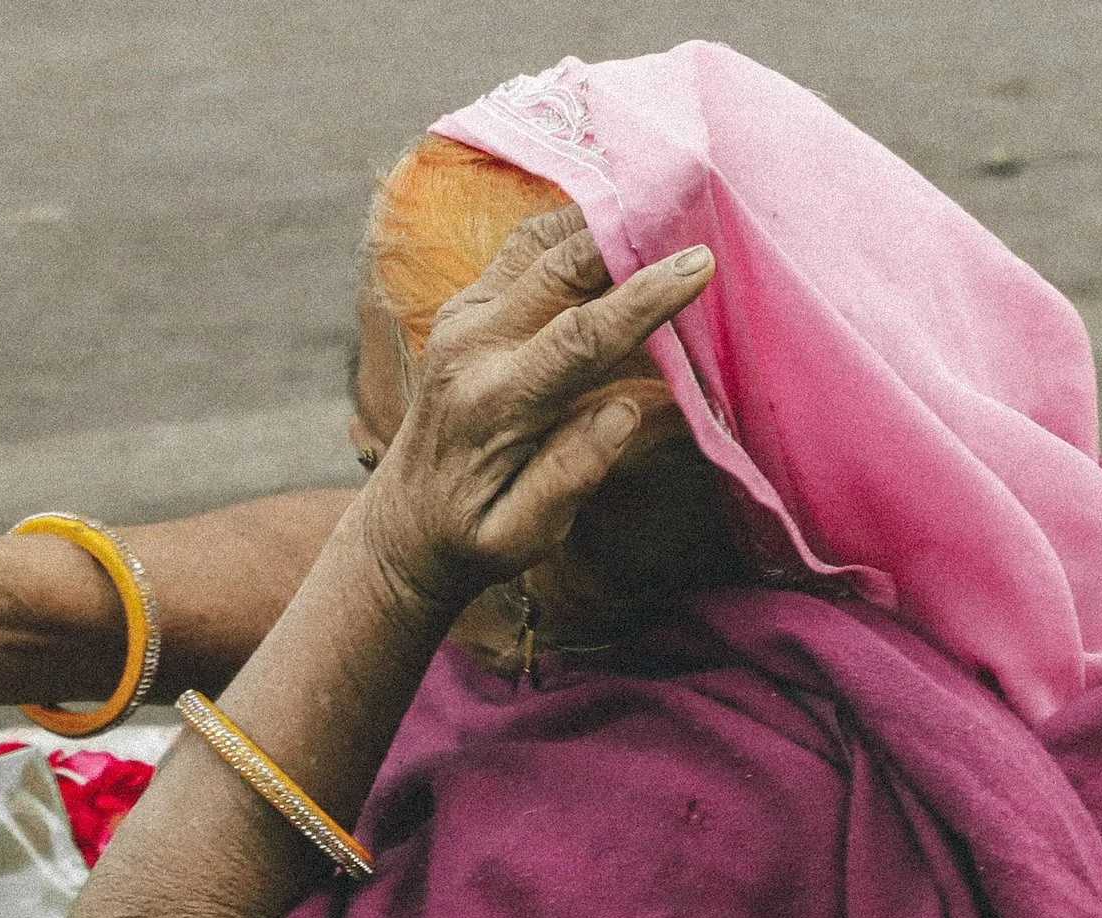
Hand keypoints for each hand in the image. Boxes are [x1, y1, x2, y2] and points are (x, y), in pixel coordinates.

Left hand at [359, 206, 714, 611]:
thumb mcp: (522, 537)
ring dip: (599, 217)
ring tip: (660, 195)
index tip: (699, 263)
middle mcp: (471, 346)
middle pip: (557, 265)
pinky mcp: (465, 307)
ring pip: (536, 241)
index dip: (642, 297)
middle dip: (628, 231)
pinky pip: (524, 247)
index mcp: (491, 404)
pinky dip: (573, 226)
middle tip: (692, 201)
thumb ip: (570, 475)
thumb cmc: (473, 538)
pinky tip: (616, 215)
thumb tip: (625, 410)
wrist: (402, 524)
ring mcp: (462, 318)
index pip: (578, 336)